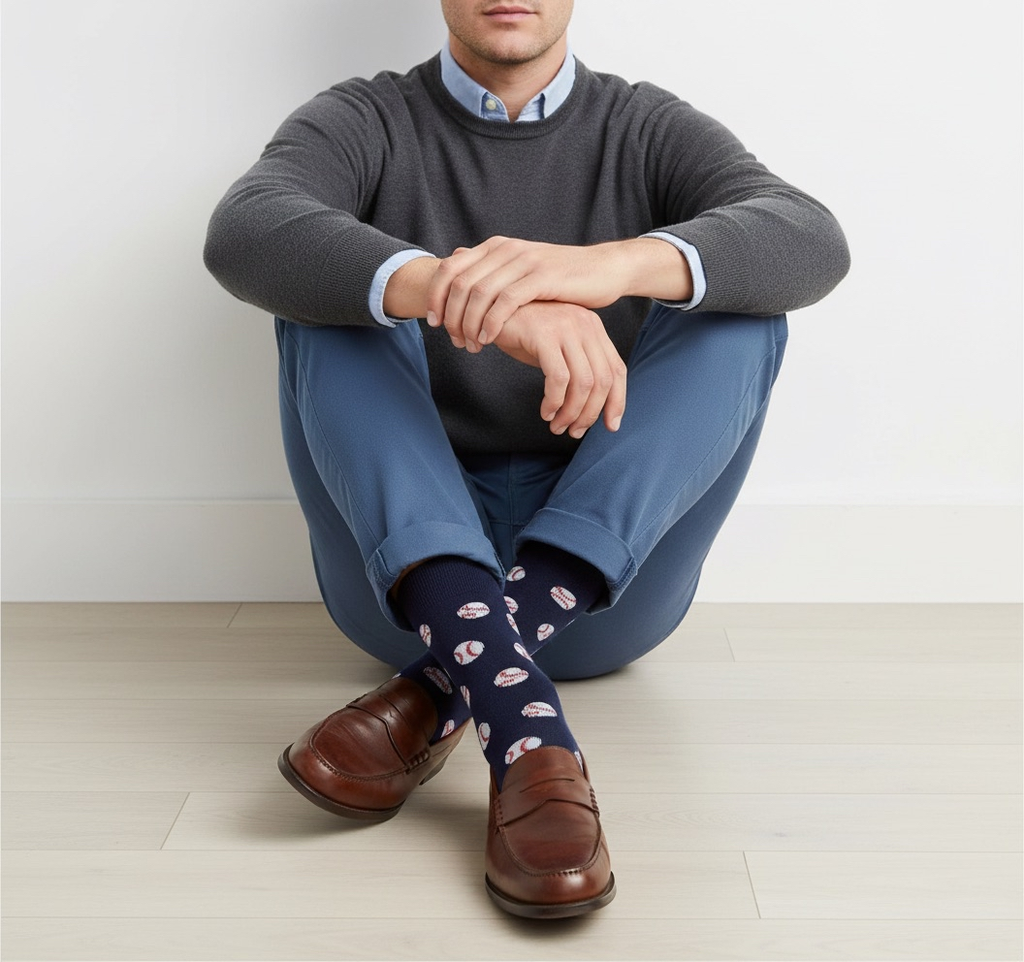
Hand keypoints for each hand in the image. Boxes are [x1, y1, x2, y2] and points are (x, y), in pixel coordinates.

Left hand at [426, 238, 633, 352]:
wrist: (604, 269)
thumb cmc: (561, 278)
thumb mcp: (520, 270)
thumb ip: (490, 270)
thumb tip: (457, 261)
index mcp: (496, 247)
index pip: (450, 268)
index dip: (436, 296)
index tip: (434, 323)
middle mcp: (506, 250)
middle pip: (460, 284)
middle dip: (451, 316)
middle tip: (455, 341)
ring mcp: (524, 262)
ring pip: (479, 294)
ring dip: (469, 324)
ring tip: (471, 345)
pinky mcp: (541, 278)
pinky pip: (505, 302)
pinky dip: (491, 323)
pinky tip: (489, 340)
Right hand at [492, 301, 626, 437]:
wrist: (490, 310)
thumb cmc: (522, 332)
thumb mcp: (556, 348)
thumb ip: (575, 368)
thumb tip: (588, 407)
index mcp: (593, 328)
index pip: (617, 369)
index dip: (617, 401)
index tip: (610, 426)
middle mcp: (585, 325)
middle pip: (603, 380)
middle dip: (590, 413)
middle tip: (574, 432)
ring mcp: (565, 327)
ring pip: (583, 383)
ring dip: (571, 412)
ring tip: (557, 426)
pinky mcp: (544, 334)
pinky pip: (558, 378)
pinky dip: (554, 401)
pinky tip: (545, 411)